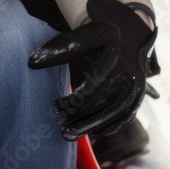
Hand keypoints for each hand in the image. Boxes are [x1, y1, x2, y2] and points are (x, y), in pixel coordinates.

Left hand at [28, 0, 158, 140]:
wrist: (132, 34)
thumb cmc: (104, 34)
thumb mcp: (86, 34)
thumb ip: (61, 47)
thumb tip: (32, 62)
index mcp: (116, 61)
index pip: (93, 88)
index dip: (74, 101)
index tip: (55, 106)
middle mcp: (129, 78)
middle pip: (104, 106)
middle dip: (82, 120)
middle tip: (61, 130)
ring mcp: (136, 90)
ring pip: (115, 116)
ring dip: (93, 127)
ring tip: (70, 134)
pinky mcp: (137, 98)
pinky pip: (125, 118)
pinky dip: (109, 127)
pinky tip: (92, 131)